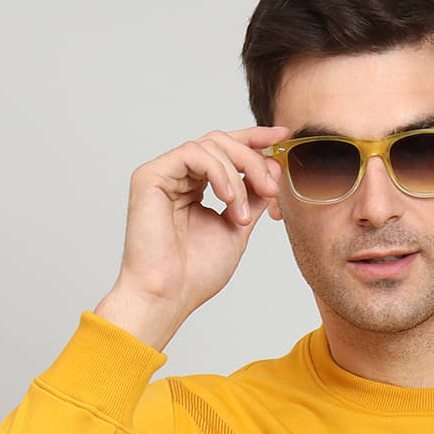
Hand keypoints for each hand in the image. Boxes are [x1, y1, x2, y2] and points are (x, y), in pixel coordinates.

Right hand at [104, 124, 291, 332]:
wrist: (168, 296)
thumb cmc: (195, 274)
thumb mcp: (237, 229)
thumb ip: (252, 198)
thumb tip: (272, 167)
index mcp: (196, 187)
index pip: (226, 151)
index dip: (255, 140)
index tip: (283, 137)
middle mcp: (178, 177)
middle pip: (222, 142)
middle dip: (253, 160)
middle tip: (270, 189)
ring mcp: (163, 174)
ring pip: (211, 145)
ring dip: (238, 176)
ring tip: (240, 214)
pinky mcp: (150, 176)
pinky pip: (194, 153)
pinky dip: (219, 172)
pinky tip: (227, 199)